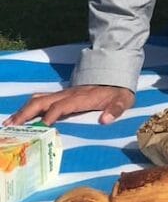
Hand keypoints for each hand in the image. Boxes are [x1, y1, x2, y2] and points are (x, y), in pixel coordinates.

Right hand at [5, 85, 134, 126]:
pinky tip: (20, 118)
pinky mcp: (62, 95)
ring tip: (9, 123)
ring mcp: (64, 94)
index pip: (63, 105)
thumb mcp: (123, 100)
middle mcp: (69, 94)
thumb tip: (105, 120)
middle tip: (12, 126)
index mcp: (82, 97)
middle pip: (44, 101)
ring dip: (24, 110)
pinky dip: (28, 107)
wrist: (116, 76)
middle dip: (27, 113)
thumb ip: (115, 109)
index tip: (44, 126)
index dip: (53, 114)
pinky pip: (42, 99)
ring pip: (39, 99)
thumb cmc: (118, 91)